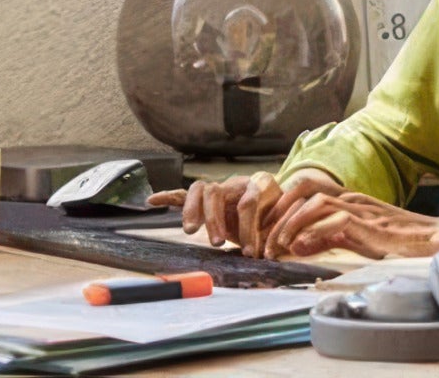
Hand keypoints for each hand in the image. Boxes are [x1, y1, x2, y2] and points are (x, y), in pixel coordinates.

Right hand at [147, 172, 283, 255]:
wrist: (279, 202)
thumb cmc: (281, 215)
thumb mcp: (285, 223)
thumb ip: (277, 236)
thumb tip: (269, 256)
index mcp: (261, 184)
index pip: (249, 201)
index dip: (249, 228)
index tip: (250, 253)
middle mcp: (238, 182)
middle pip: (218, 191)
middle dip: (214, 218)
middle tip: (216, 242)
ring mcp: (221, 189)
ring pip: (200, 190)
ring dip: (193, 210)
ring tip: (190, 231)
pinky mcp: (208, 200)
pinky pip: (186, 194)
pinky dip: (169, 197)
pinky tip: (152, 201)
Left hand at [262, 190, 438, 259]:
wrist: (434, 240)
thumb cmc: (399, 242)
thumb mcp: (356, 237)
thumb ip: (328, 236)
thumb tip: (298, 244)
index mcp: (347, 197)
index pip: (303, 189)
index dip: (280, 206)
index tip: (264, 229)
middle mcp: (350, 196)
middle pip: (302, 188)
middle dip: (277, 211)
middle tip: (262, 239)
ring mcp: (359, 206)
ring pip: (312, 200)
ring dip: (288, 223)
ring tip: (274, 247)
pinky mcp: (367, 223)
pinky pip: (332, 218)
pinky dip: (311, 231)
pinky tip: (299, 247)